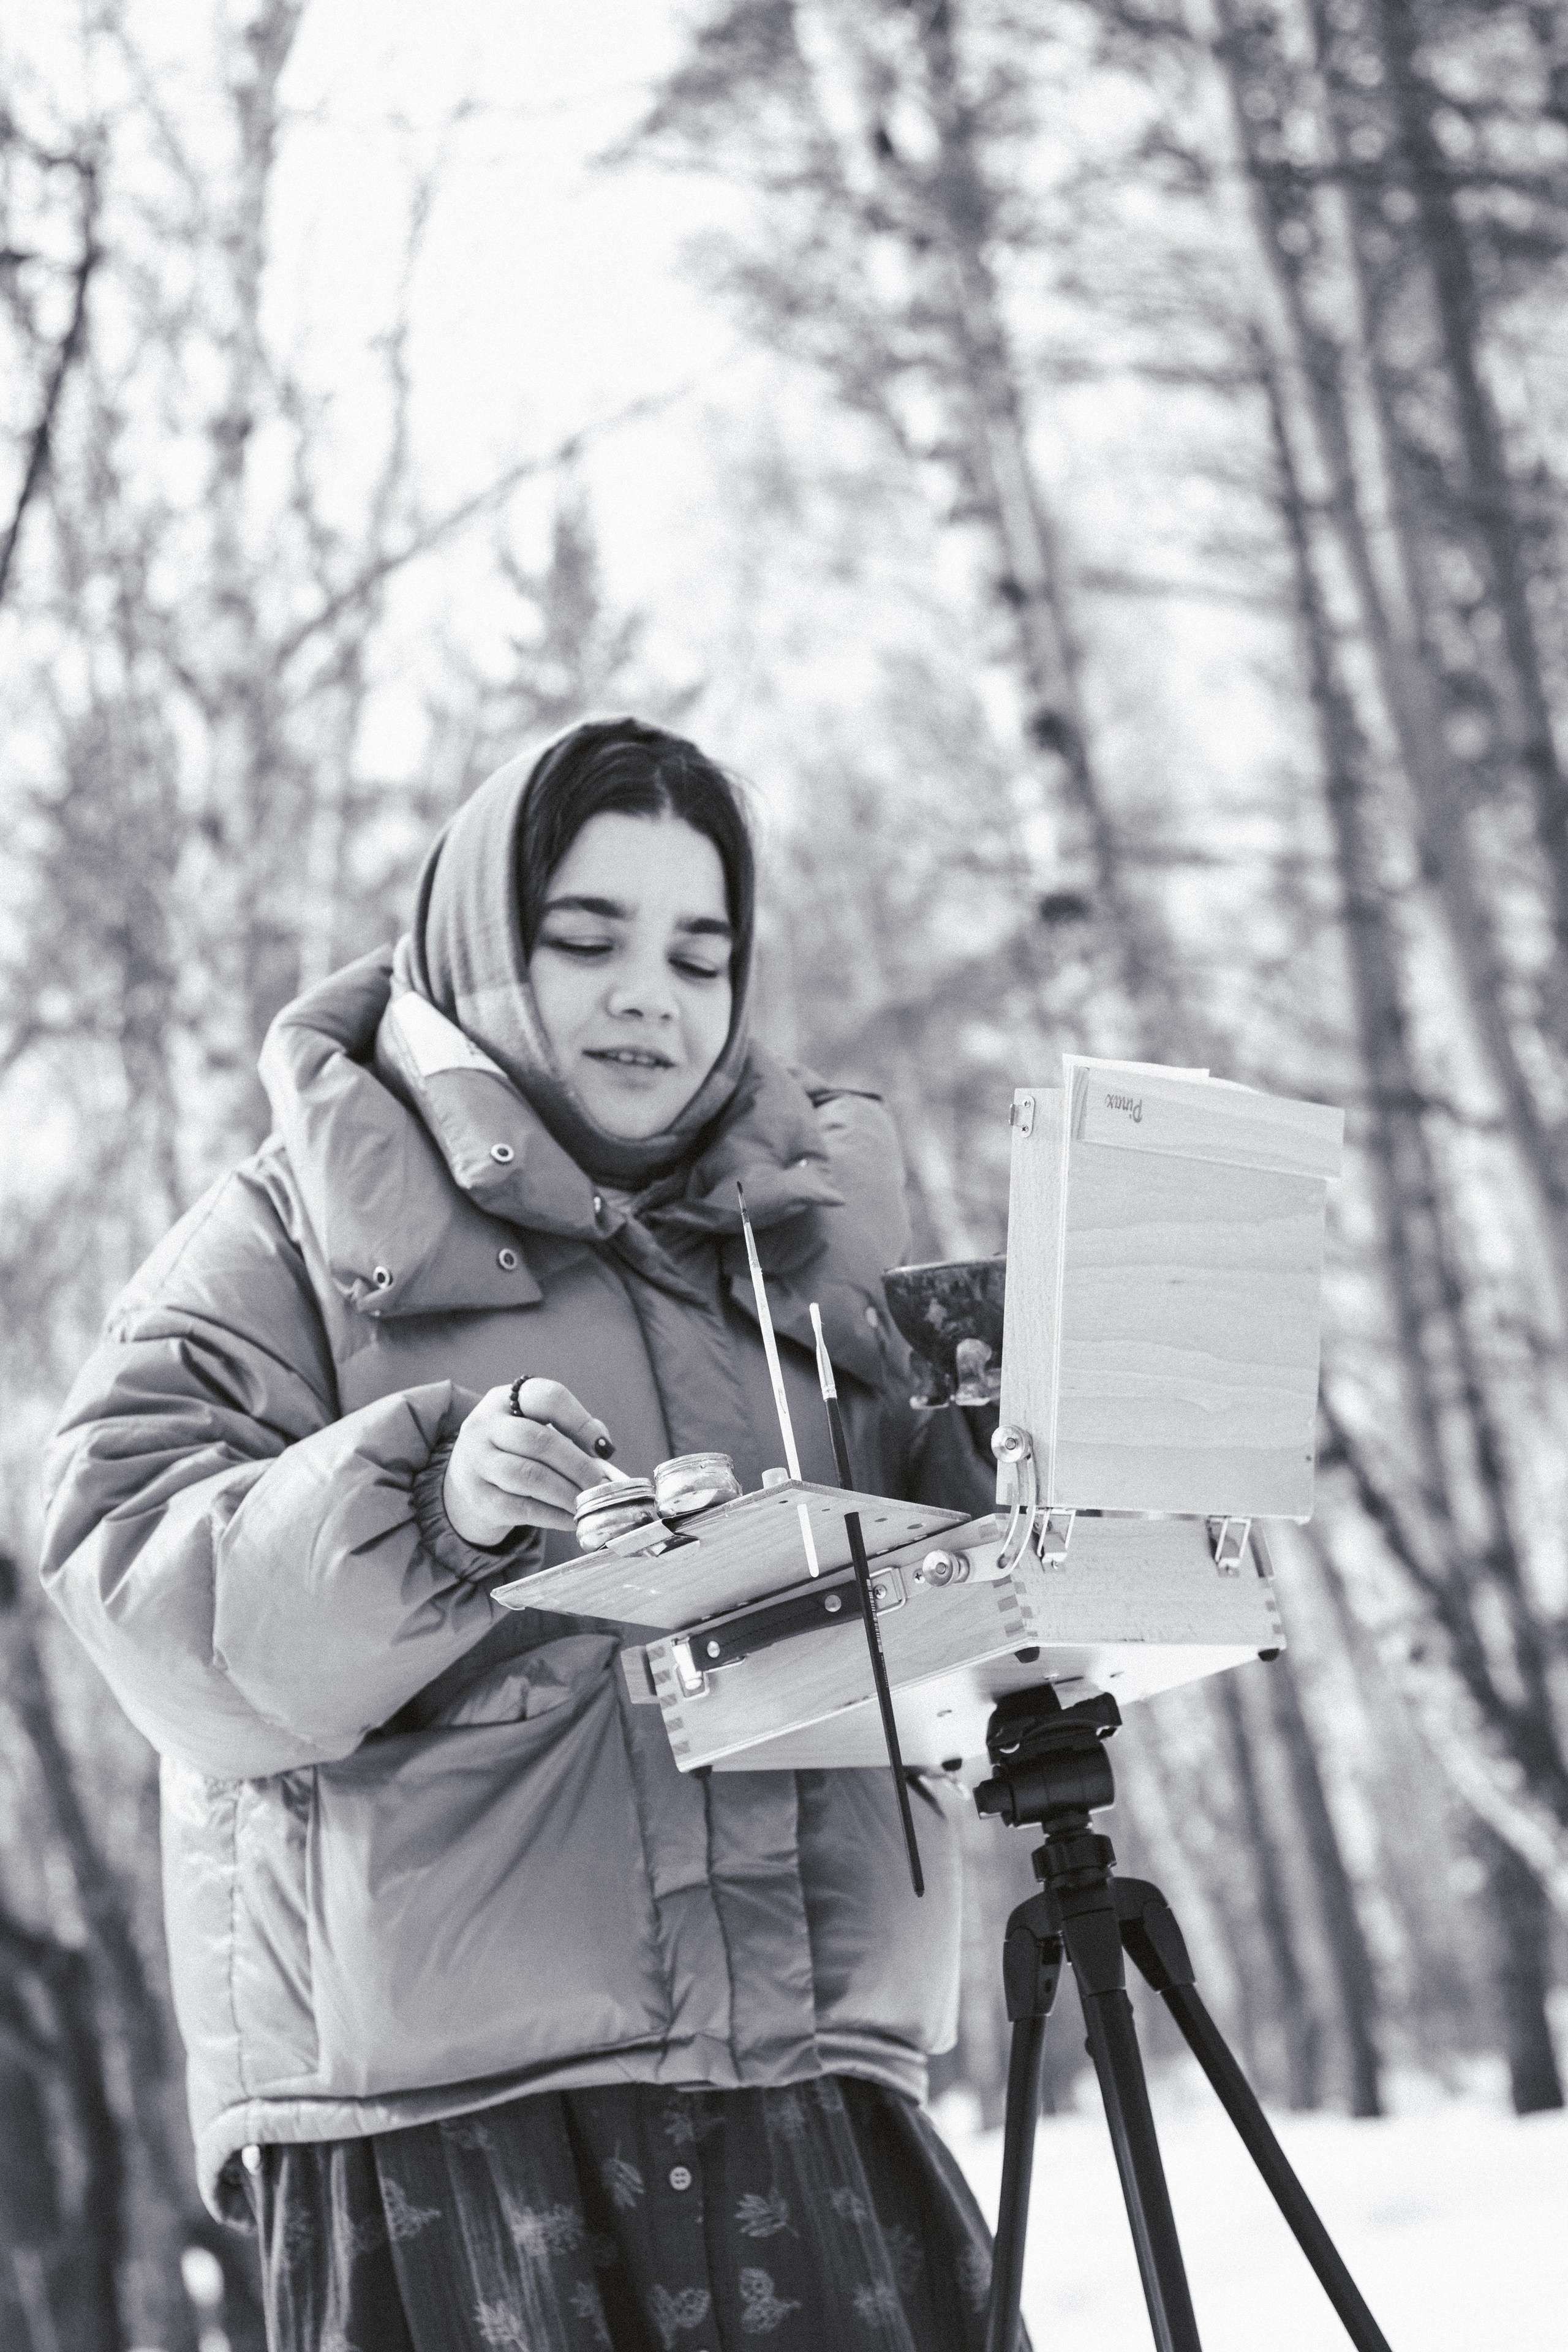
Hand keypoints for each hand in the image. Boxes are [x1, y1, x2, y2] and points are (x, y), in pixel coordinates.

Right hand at [443, 1379, 614, 1546]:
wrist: (470, 1477)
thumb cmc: (516, 1448)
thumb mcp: (535, 1425)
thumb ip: (571, 1430)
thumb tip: (603, 1450)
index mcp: (505, 1399)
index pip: (547, 1398)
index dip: (581, 1422)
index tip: (604, 1448)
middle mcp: (484, 1426)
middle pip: (539, 1441)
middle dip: (578, 1465)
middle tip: (600, 1483)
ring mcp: (476, 1462)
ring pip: (529, 1476)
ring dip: (567, 1492)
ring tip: (588, 1502)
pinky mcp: (478, 1498)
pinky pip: (522, 1509)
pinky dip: (553, 1516)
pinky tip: (572, 1519)